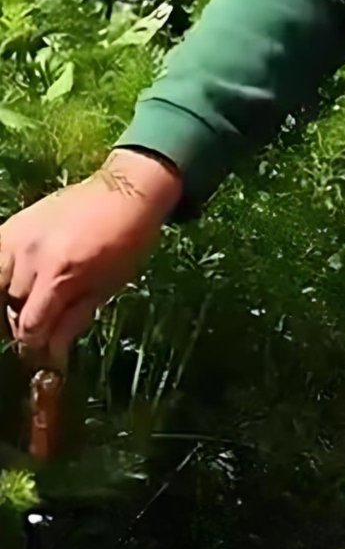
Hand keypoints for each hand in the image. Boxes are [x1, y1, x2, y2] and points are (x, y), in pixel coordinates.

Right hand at [0, 149, 180, 367]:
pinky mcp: (10, 226)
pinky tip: (13, 288)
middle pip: (11, 309)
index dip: (34, 347)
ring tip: (24, 310)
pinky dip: (1, 278)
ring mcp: (17, 239)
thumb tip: (54, 352)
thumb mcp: (109, 285)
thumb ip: (76, 318)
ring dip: (8, 304)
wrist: (125, 192)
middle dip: (23, 326)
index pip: (31, 325)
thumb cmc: (128, 241)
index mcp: (60, 275)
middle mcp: (31, 258)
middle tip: (40, 331)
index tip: (41, 356)